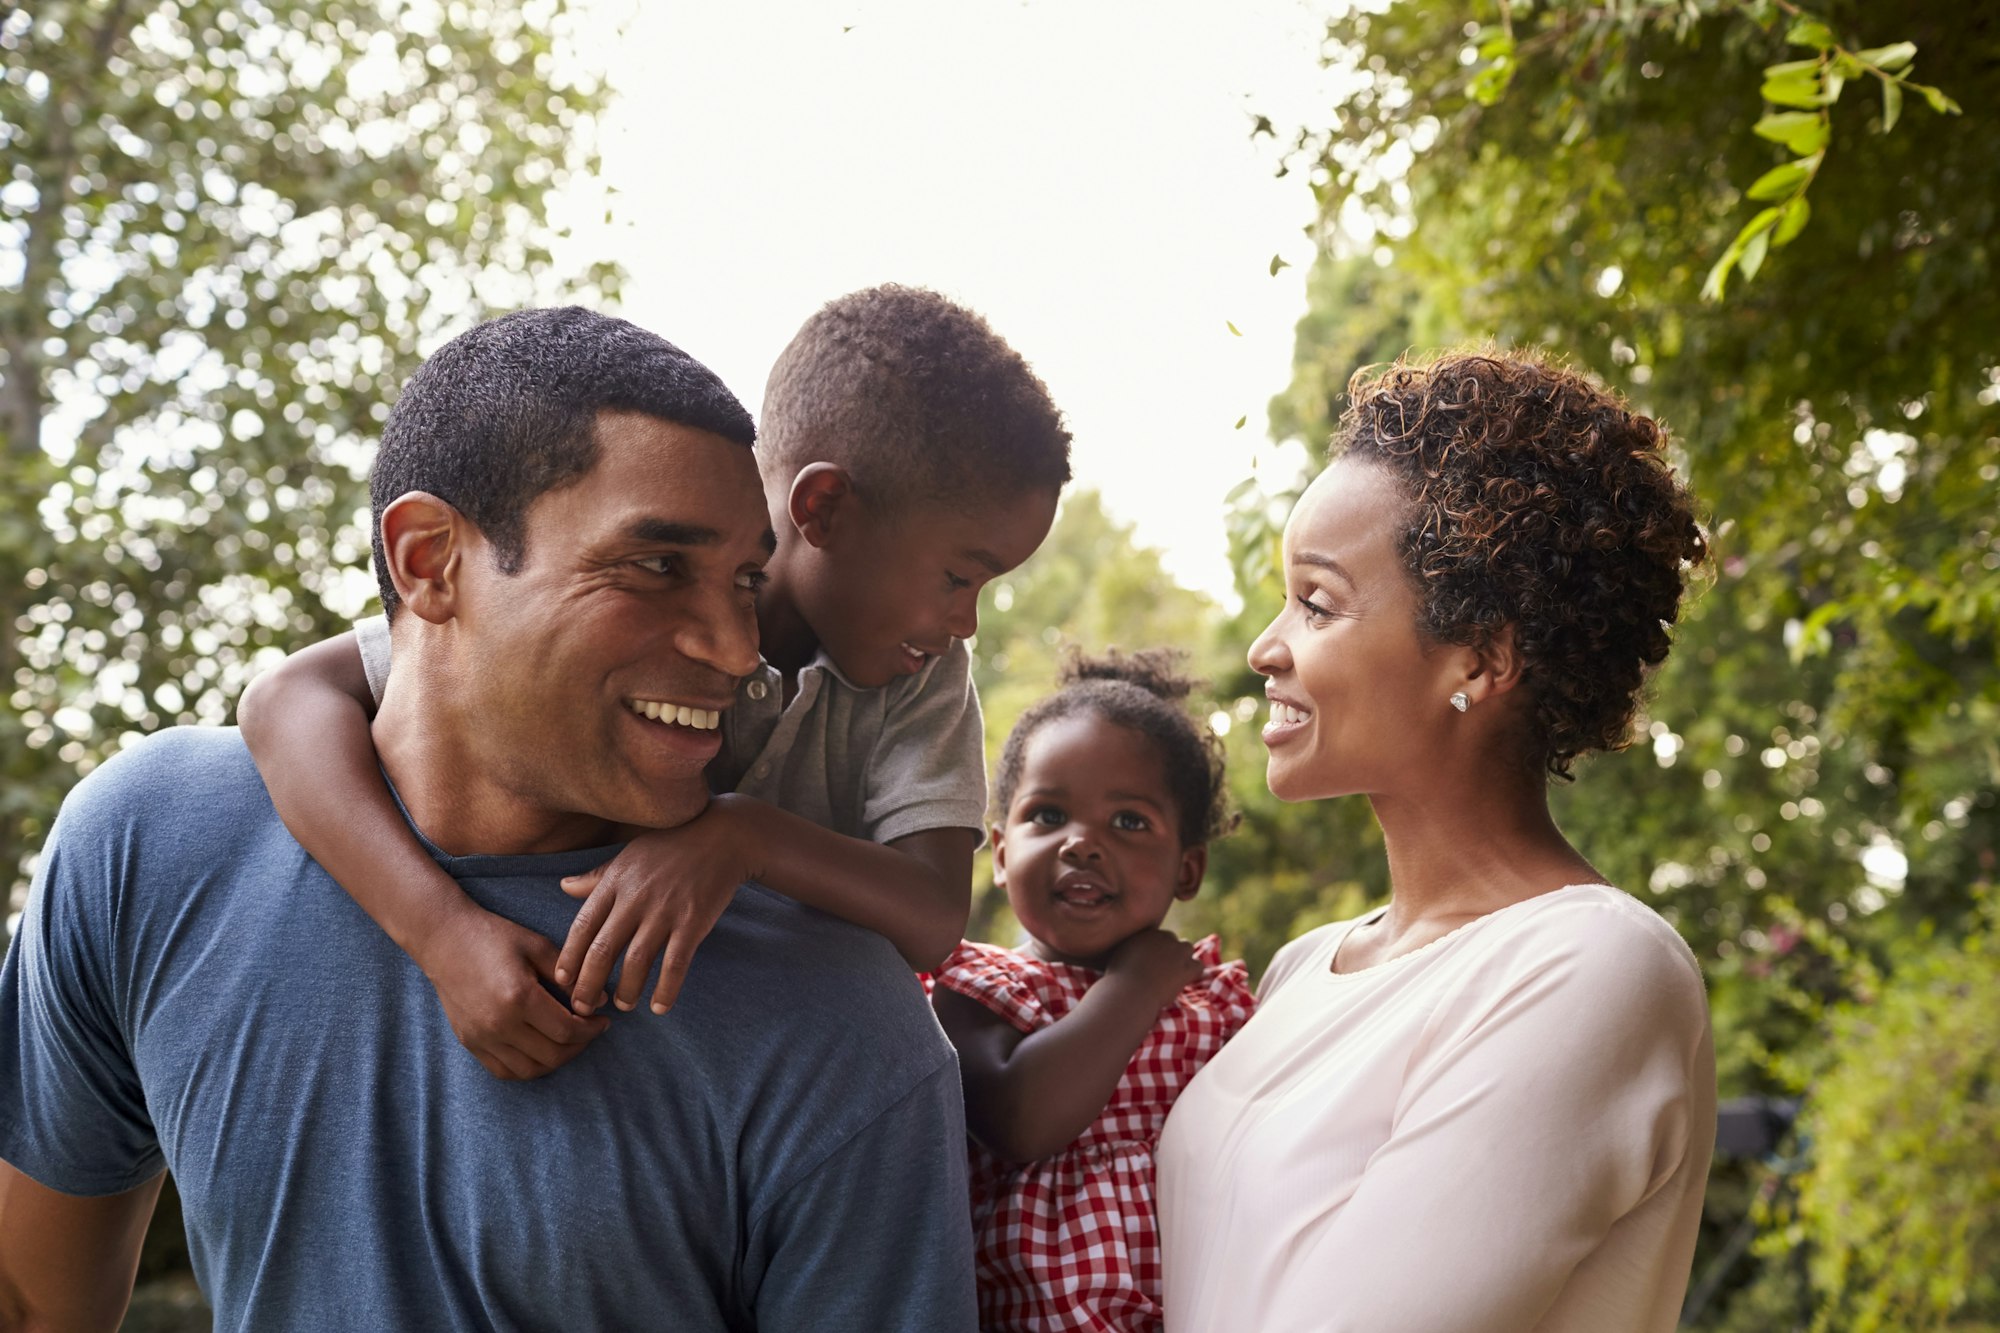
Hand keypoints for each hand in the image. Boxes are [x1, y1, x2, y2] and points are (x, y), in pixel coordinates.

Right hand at [417, 904, 609, 1080]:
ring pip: (529, 1070)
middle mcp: (498, 1024)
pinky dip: (527, 1068)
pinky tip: (540, 1050)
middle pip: (552, 1055)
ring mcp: (481, 1037)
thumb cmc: (494, 936)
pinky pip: (504, 1071)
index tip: (602, 1021)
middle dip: (579, 1046)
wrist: (444, 939)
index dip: (592, 1030)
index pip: (567, 1030)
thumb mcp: (537, 946)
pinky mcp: (469, 1043)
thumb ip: (570, 975)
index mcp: (519, 997)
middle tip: (589, 1031)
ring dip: (555, 1061)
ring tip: (568, 1042)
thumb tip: (602, 1001)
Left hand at [556, 799, 753, 1016]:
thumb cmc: (672, 845)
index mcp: (616, 882)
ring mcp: (665, 910)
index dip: (570, 957)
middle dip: (589, 985)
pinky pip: (676, 963)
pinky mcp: (693, 921)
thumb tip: (563, 887)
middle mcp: (636, 898)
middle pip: (603, 950)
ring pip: (637, 961)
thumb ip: (597, 877)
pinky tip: (659, 1007)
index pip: (582, 926)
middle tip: (584, 1008)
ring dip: (626, 990)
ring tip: (622, 1006)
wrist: (723, 836)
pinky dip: (666, 989)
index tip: (562, 981)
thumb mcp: (629, 855)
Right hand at [1106, 928, 1203, 1007]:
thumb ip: (1127, 950)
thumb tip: (1129, 953)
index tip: (1152, 961)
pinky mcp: (1186, 967)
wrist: (1130, 992)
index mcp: (1145, 933)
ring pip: (1187, 947)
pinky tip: (1186, 980)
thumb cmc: (1118, 980)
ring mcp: (1177, 951)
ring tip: (1176, 972)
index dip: (1156, 948)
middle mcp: (1162, 937)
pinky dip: (1194, 972)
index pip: (1157, 936)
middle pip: (1171, 938)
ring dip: (1183, 958)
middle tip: (1163, 968)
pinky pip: (1198, 965)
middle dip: (1169, 951)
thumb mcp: (1116, 957)